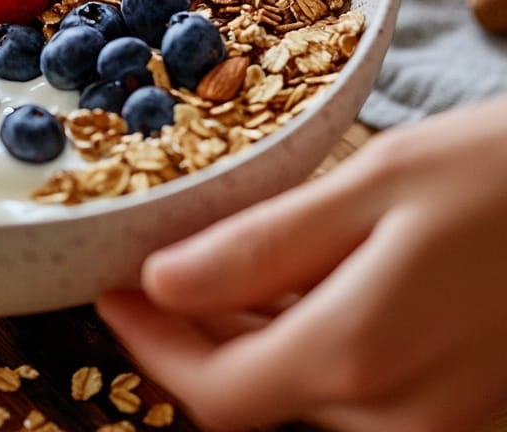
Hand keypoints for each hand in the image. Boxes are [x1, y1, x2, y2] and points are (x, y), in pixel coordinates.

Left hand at [97, 95, 506, 430]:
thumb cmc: (503, 173)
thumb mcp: (372, 186)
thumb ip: (263, 246)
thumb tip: (162, 283)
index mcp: (361, 356)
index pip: (215, 389)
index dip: (150, 346)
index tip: (111, 289)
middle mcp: (403, 416)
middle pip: (256, 400)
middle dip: (191, 340)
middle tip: (154, 272)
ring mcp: (448, 423)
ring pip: (307, 399)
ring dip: (249, 343)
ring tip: (218, 271)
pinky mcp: (475, 411)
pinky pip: (364, 394)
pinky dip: (312, 348)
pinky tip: (302, 289)